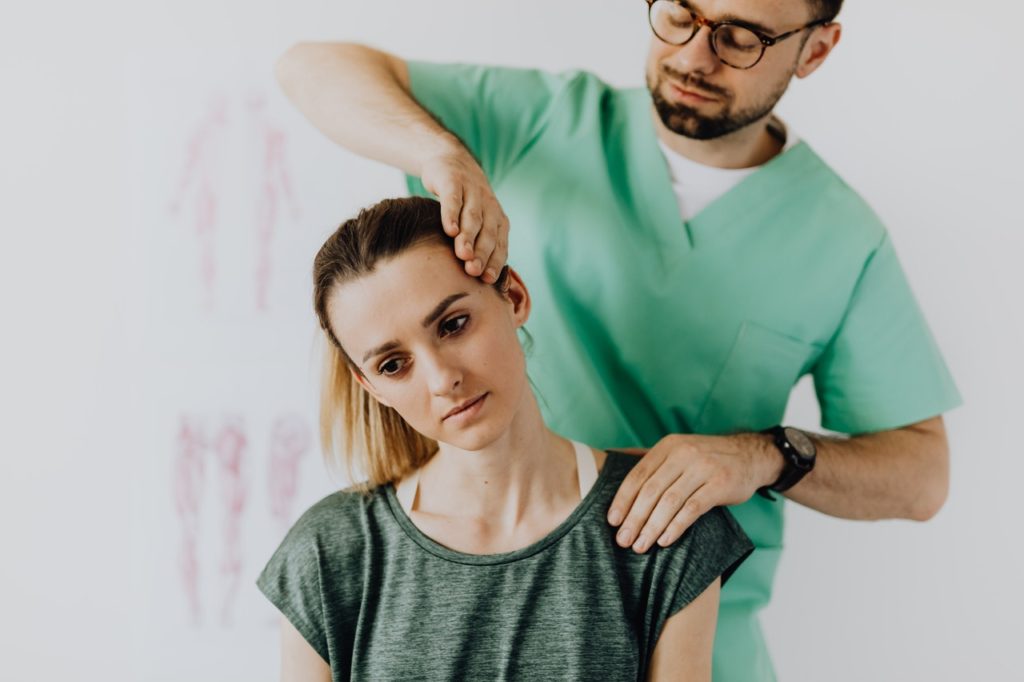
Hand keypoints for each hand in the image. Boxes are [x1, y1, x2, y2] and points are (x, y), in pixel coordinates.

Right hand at [420, 147, 509, 283]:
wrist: (451, 161)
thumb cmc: (463, 203)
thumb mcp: (474, 222)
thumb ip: (477, 245)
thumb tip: (476, 281)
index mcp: (498, 220)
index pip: (499, 244)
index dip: (494, 262)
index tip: (487, 281)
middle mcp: (489, 206)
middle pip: (487, 233)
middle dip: (482, 253)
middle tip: (474, 271)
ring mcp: (472, 192)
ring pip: (472, 217)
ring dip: (469, 236)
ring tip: (463, 254)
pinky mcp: (453, 181)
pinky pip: (453, 200)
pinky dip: (452, 214)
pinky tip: (449, 229)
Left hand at [607, 433, 780, 552]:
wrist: (751, 455)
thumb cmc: (708, 458)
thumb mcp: (679, 449)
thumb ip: (652, 458)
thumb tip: (613, 459)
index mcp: (668, 446)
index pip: (638, 475)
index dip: (623, 499)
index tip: (613, 521)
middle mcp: (683, 454)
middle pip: (651, 490)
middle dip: (634, 518)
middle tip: (623, 540)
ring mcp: (703, 468)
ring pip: (669, 502)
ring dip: (652, 527)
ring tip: (640, 546)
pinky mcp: (720, 484)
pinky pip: (692, 509)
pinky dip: (675, 526)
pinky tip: (664, 540)